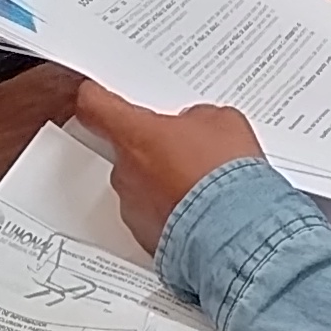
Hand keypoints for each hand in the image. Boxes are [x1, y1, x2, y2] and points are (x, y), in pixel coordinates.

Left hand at [73, 82, 265, 253]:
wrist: (235, 231)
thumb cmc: (224, 177)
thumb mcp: (222, 123)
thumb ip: (196, 117)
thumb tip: (195, 126)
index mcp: (136, 136)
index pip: (96, 107)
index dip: (95, 98)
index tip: (96, 95)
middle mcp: (126, 172)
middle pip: (127, 150)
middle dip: (153, 148)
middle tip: (186, 149)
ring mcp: (133, 206)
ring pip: (141, 184)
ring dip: (163, 182)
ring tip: (200, 184)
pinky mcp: (145, 236)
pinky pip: (152, 214)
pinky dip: (171, 211)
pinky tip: (200, 209)